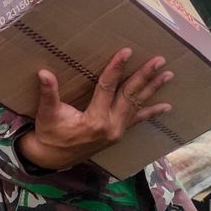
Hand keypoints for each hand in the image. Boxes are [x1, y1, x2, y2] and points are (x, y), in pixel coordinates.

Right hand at [16, 48, 172, 170]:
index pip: (108, 87)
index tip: (127, 52)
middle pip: (130, 95)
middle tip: (159, 61)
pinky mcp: (118, 134)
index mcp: (95, 120)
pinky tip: (166, 106)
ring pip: (137, 105)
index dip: (116, 68)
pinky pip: (137, 121)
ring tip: (167, 74)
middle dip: (144, 76)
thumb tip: (44, 73)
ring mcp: (117, 131)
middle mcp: (111, 126)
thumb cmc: (49, 133)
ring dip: (152, 89)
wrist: (52, 157)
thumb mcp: (47, 113)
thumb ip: (48, 93)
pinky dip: (151, 113)